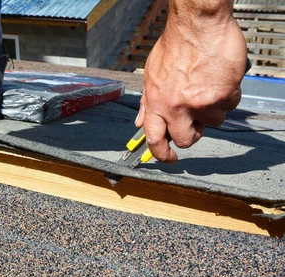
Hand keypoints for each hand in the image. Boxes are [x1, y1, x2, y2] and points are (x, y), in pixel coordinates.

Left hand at [135, 16, 247, 162]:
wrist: (198, 24)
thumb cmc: (176, 44)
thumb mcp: (151, 74)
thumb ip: (146, 101)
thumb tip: (140, 122)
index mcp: (156, 103)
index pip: (154, 139)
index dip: (161, 154)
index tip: (170, 158)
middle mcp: (176, 107)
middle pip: (186, 139)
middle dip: (193, 134)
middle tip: (196, 120)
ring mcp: (200, 103)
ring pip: (213, 122)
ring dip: (213, 108)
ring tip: (207, 86)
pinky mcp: (223, 95)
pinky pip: (229, 106)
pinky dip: (228, 95)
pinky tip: (220, 79)